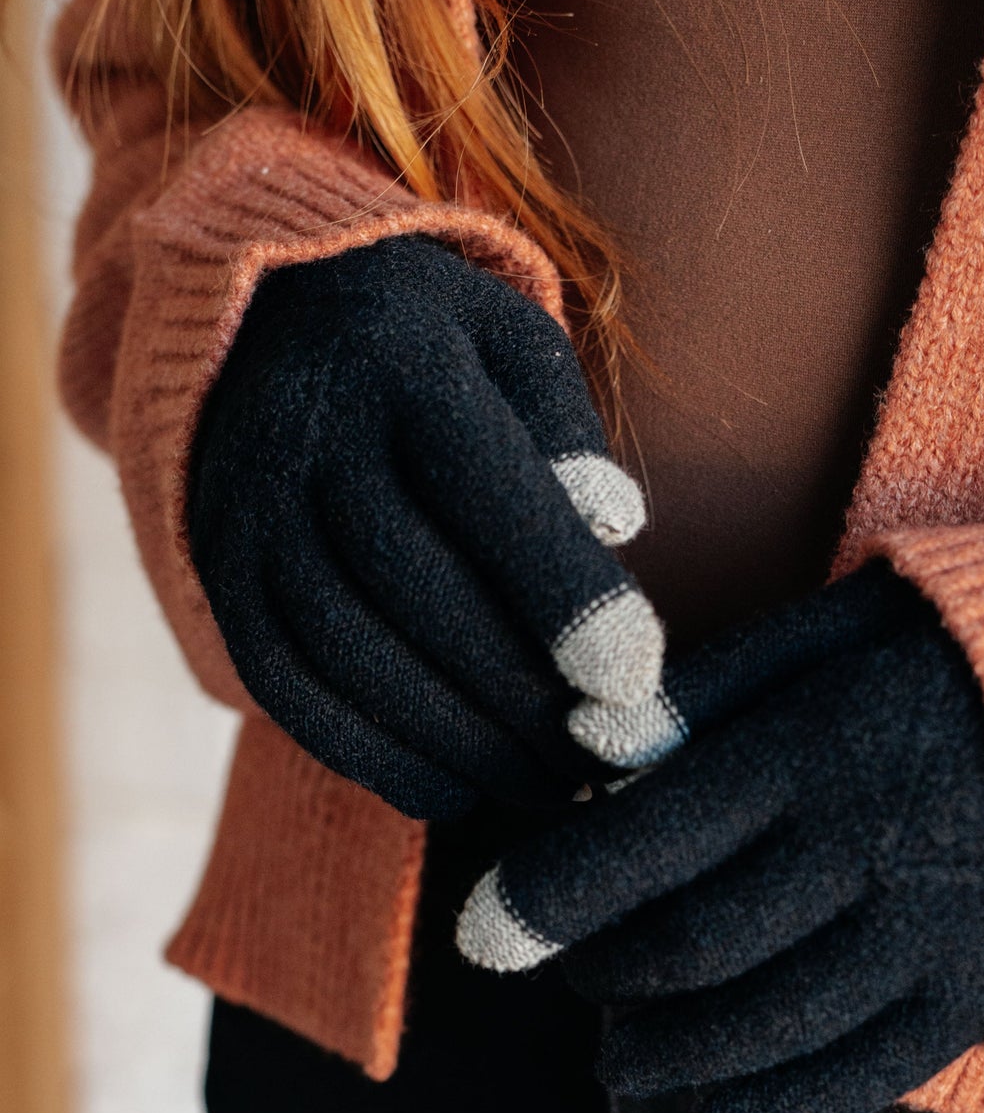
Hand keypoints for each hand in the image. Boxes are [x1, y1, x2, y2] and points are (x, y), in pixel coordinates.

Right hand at [188, 235, 665, 817]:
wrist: (268, 322)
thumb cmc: (439, 352)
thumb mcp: (515, 348)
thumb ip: (570, 437)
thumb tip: (616, 530)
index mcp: (405, 361)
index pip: (490, 492)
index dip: (563, 597)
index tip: (634, 684)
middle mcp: (311, 434)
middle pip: (421, 592)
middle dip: (521, 698)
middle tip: (603, 765)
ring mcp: (249, 510)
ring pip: (353, 654)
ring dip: (457, 744)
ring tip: (545, 790)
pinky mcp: (220, 575)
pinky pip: (287, 688)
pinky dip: (373, 756)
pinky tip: (453, 788)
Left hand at [456, 564, 983, 1112]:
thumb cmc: (962, 661)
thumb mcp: (842, 625)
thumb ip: (717, 685)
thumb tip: (593, 750)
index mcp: (819, 748)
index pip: (647, 846)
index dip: (547, 899)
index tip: (484, 930)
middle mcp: (867, 853)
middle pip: (688, 952)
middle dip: (600, 975)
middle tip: (567, 971)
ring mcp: (925, 939)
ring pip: (755, 1034)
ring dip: (661, 1058)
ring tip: (620, 1052)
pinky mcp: (970, 1003)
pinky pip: (847, 1088)